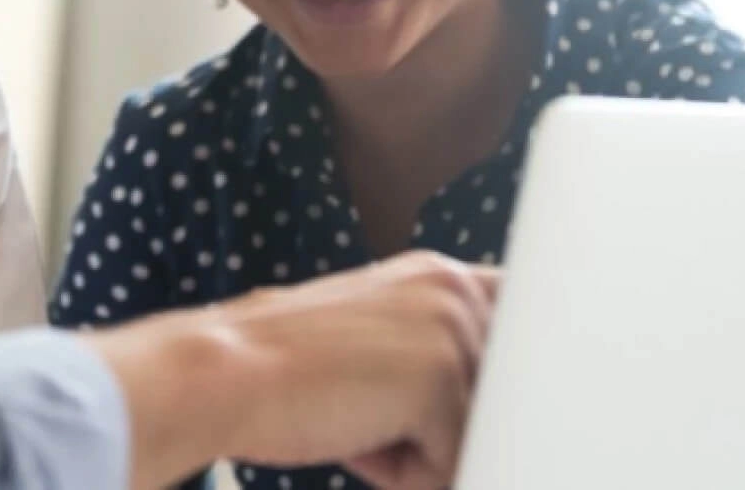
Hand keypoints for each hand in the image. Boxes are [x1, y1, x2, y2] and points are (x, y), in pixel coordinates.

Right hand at [222, 252, 498, 486]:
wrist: (222, 373)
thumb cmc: (284, 370)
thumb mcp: (375, 341)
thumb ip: (437, 351)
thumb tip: (498, 412)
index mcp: (439, 275)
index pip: (522, 326)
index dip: (503, 381)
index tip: (491, 404)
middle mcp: (454, 289)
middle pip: (506, 397)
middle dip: (448, 428)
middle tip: (372, 412)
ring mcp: (451, 329)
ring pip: (478, 435)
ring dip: (423, 453)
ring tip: (357, 422)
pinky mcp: (440, 379)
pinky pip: (452, 465)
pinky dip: (404, 474)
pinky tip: (353, 437)